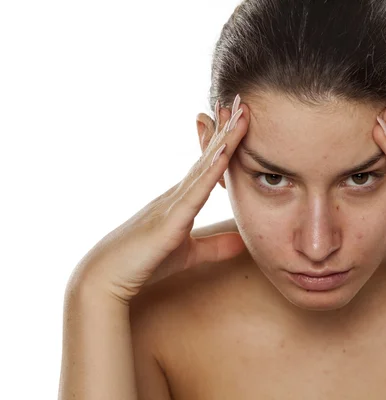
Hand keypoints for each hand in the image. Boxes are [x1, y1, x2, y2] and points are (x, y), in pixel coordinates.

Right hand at [68, 95, 248, 304]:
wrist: (106, 278)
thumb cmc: (144, 263)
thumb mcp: (188, 254)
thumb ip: (214, 246)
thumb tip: (242, 242)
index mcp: (182, 200)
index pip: (208, 166)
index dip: (225, 143)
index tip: (241, 119)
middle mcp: (177, 193)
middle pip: (207, 156)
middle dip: (227, 129)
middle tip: (243, 101)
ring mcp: (172, 203)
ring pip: (204, 166)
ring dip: (224, 140)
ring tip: (240, 114)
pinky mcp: (170, 220)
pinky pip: (194, 192)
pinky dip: (210, 172)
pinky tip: (224, 153)